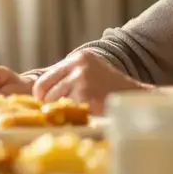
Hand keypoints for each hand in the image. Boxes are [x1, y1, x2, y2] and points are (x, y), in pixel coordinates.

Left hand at [32, 50, 147, 114]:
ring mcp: (81, 79)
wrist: (133, 96)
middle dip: (49, 103)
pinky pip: (67, 110)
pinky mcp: (85, 94)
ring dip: (62, 110)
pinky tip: (87, 112)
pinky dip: (74, 115)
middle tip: (59, 110)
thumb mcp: (88, 72)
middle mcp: (77, 65)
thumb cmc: (108, 88)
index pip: (44, 79)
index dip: (42, 94)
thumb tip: (39, 92)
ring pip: (54, 102)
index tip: (45, 104)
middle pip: (45, 90)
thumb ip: (67, 76)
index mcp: (77, 58)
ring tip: (79, 109)